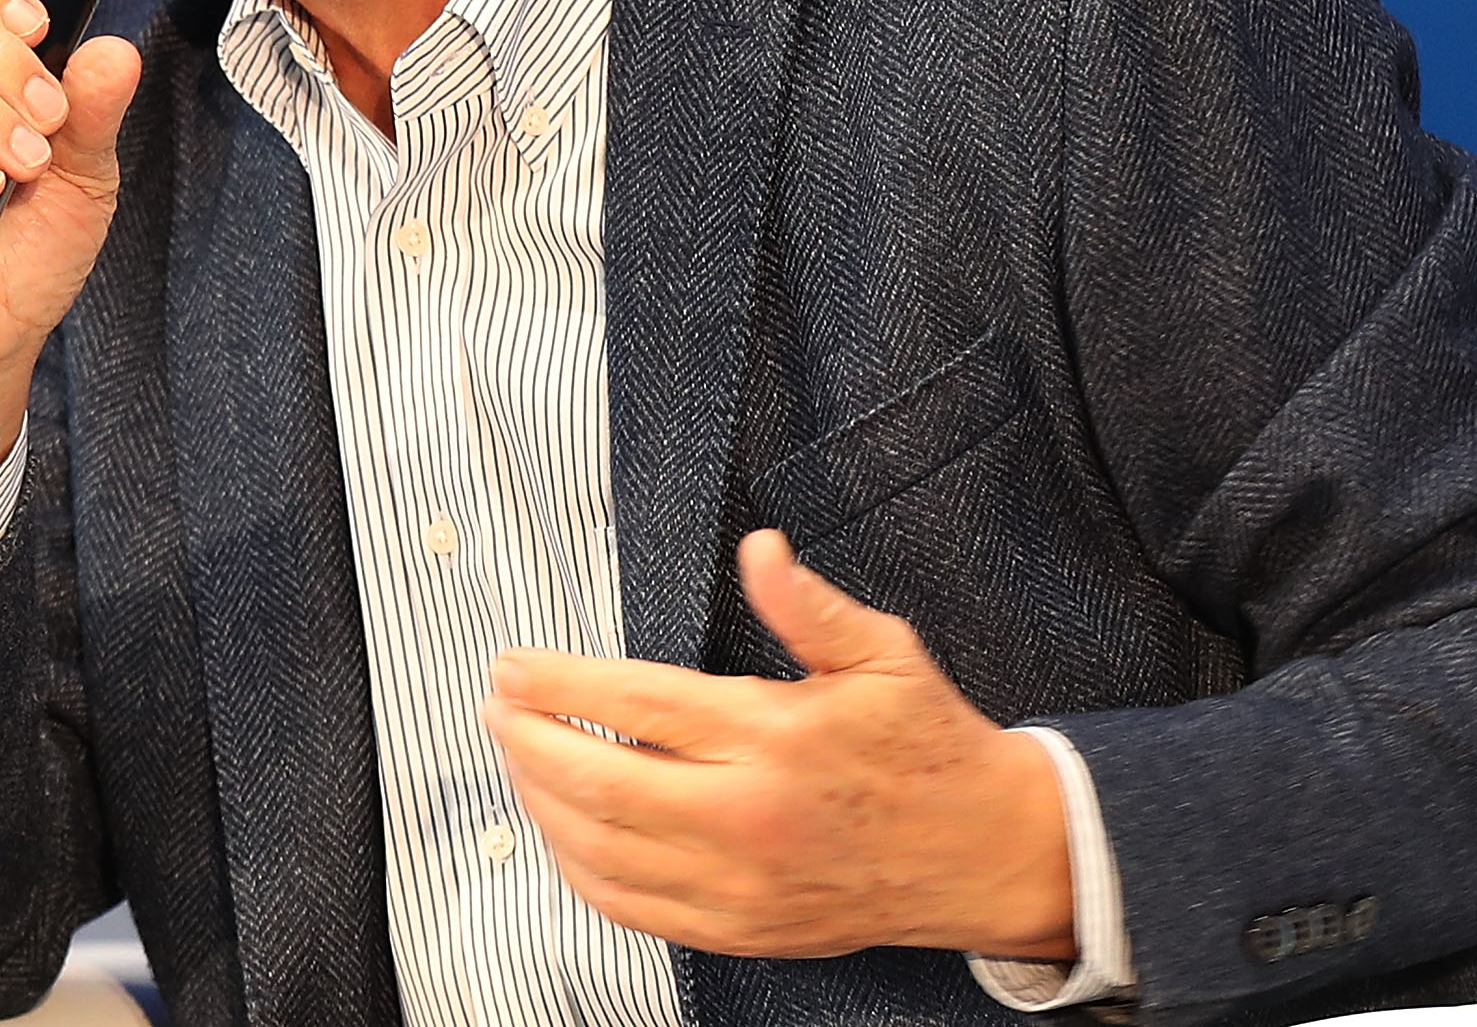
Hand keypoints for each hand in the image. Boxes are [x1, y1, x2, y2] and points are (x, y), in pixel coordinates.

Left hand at [482, 528, 1074, 961]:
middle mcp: (748, 817)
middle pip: (600, 785)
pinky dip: (580, 868)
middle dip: (528, 742)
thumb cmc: (929, 745)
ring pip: (603, 852)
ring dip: (542, 803)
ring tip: (518, 758)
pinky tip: (564, 830)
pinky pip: (631, 907)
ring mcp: (739, 884)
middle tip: (494, 707)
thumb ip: (808, 605)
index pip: (638, 706)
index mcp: (776, 737)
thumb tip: (759, 548)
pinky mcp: (739, 929)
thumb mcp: (882, 653)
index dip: (561, 683)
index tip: (513, 664)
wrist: (982, 853)